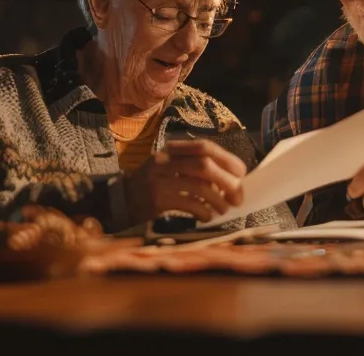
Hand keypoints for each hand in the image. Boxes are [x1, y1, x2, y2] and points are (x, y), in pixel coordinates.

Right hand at [126, 140, 246, 222]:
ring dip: (217, 200)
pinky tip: (206, 216)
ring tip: (223, 210)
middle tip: (238, 198)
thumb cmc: (155, 186)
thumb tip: (231, 181)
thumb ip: (196, 170)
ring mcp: (159, 179)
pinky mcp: (156, 199)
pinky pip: (188, 203)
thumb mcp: (172, 169)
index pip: (205, 147)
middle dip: (227, 182)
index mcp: (172, 150)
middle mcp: (165, 160)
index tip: (241, 174)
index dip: (227, 159)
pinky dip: (203, 211)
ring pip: (199, 186)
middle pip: (205, 165)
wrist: (122, 200)